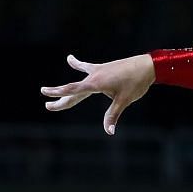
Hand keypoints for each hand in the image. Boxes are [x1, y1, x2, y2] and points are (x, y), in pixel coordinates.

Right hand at [40, 53, 154, 134]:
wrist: (146, 66)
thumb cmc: (136, 83)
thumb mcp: (124, 101)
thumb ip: (113, 115)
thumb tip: (109, 132)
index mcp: (95, 84)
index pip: (72, 90)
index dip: (57, 93)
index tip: (45, 94)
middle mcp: (94, 76)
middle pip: (73, 90)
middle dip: (60, 99)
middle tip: (47, 107)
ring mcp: (97, 71)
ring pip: (78, 82)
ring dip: (67, 88)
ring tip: (50, 90)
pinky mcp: (103, 69)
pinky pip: (87, 67)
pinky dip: (78, 65)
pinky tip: (69, 59)